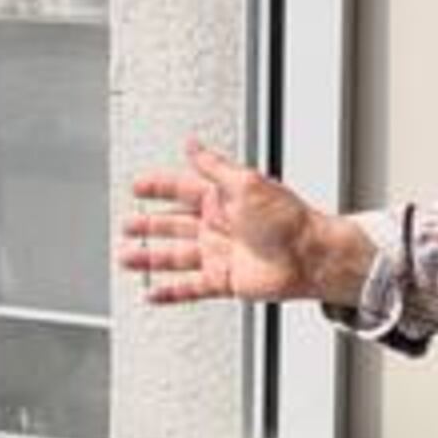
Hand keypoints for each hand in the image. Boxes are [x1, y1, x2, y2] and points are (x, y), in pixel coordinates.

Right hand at [118, 138, 375, 306]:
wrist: (310, 256)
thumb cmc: (288, 218)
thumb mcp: (246, 182)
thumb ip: (214, 166)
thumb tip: (193, 144)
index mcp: (222, 199)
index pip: (181, 189)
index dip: (158, 187)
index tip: (137, 185)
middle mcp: (219, 226)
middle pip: (173, 225)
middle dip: (148, 225)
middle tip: (126, 224)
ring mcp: (220, 254)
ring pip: (175, 257)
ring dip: (150, 258)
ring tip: (126, 258)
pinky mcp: (225, 281)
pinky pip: (190, 287)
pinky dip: (170, 292)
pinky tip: (152, 294)